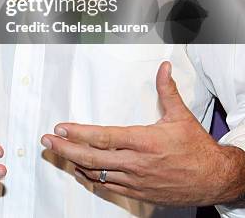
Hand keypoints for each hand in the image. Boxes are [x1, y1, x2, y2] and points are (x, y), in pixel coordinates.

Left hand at [41, 61, 243, 205]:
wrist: (213, 179)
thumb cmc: (197, 148)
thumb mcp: (181, 116)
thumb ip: (167, 90)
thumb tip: (163, 67)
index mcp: (143, 142)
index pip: (103, 138)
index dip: (79, 133)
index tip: (61, 127)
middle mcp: (136, 163)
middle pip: (92, 158)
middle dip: (65, 149)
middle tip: (47, 142)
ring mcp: (136, 181)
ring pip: (97, 175)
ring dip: (75, 163)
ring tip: (58, 153)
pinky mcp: (138, 193)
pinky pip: (108, 187)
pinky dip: (91, 179)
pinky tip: (81, 172)